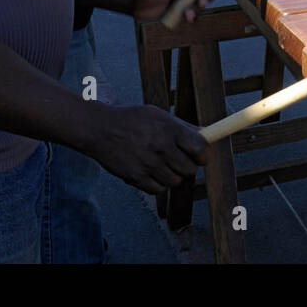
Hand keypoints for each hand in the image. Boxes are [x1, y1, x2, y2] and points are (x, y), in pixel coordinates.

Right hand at [88, 105, 209, 193]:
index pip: (200, 149)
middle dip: (187, 166)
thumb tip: (206, 134)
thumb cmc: (132, 120)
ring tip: (162, 165)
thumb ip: (183, 127)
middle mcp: (161, 148)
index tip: (200, 156)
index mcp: (170, 130)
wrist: (100, 129)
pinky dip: (158, 184)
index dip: (203, 155)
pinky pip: (158, 190)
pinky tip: (151, 172)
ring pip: (175, 182)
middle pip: (190, 169)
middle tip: (178, 160)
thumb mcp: (159, 116)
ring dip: (172, 176)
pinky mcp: (136, 177)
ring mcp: (148, 164)